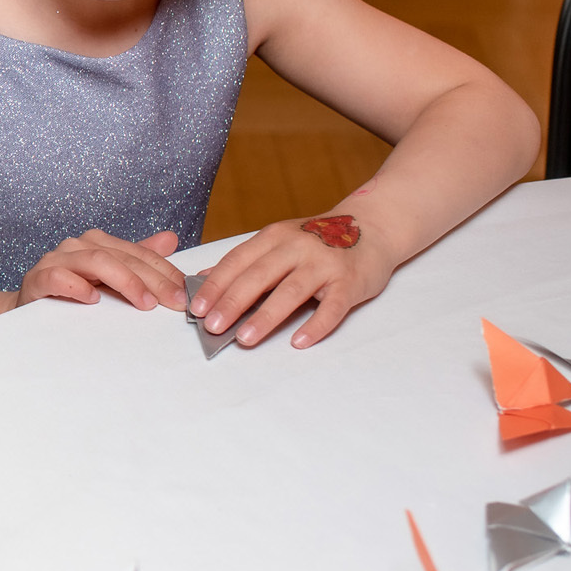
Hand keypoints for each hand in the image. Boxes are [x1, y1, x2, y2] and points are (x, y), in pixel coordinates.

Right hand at [17, 229, 186, 311]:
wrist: (30, 306)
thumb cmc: (72, 292)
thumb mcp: (109, 277)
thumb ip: (138, 259)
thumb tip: (170, 239)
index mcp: (96, 243)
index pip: (137, 252)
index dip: (164, 270)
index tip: (185, 291)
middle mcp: (76, 246)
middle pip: (120, 256)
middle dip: (152, 279)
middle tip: (173, 300)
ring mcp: (55, 261)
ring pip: (95, 260)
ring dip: (124, 280)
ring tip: (145, 302)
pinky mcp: (37, 279)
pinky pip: (58, 277)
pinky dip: (77, 286)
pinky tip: (93, 299)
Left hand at [188, 213, 395, 347]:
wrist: (374, 227)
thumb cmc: (318, 241)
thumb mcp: (279, 241)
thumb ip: (245, 260)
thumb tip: (203, 280)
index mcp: (275, 237)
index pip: (237, 261)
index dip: (215, 285)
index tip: (196, 308)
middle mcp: (297, 247)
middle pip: (258, 276)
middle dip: (232, 303)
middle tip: (212, 327)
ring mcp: (325, 264)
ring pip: (291, 292)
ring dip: (266, 317)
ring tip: (245, 339)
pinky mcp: (350, 282)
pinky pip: (332, 307)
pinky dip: (316, 325)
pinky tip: (298, 342)